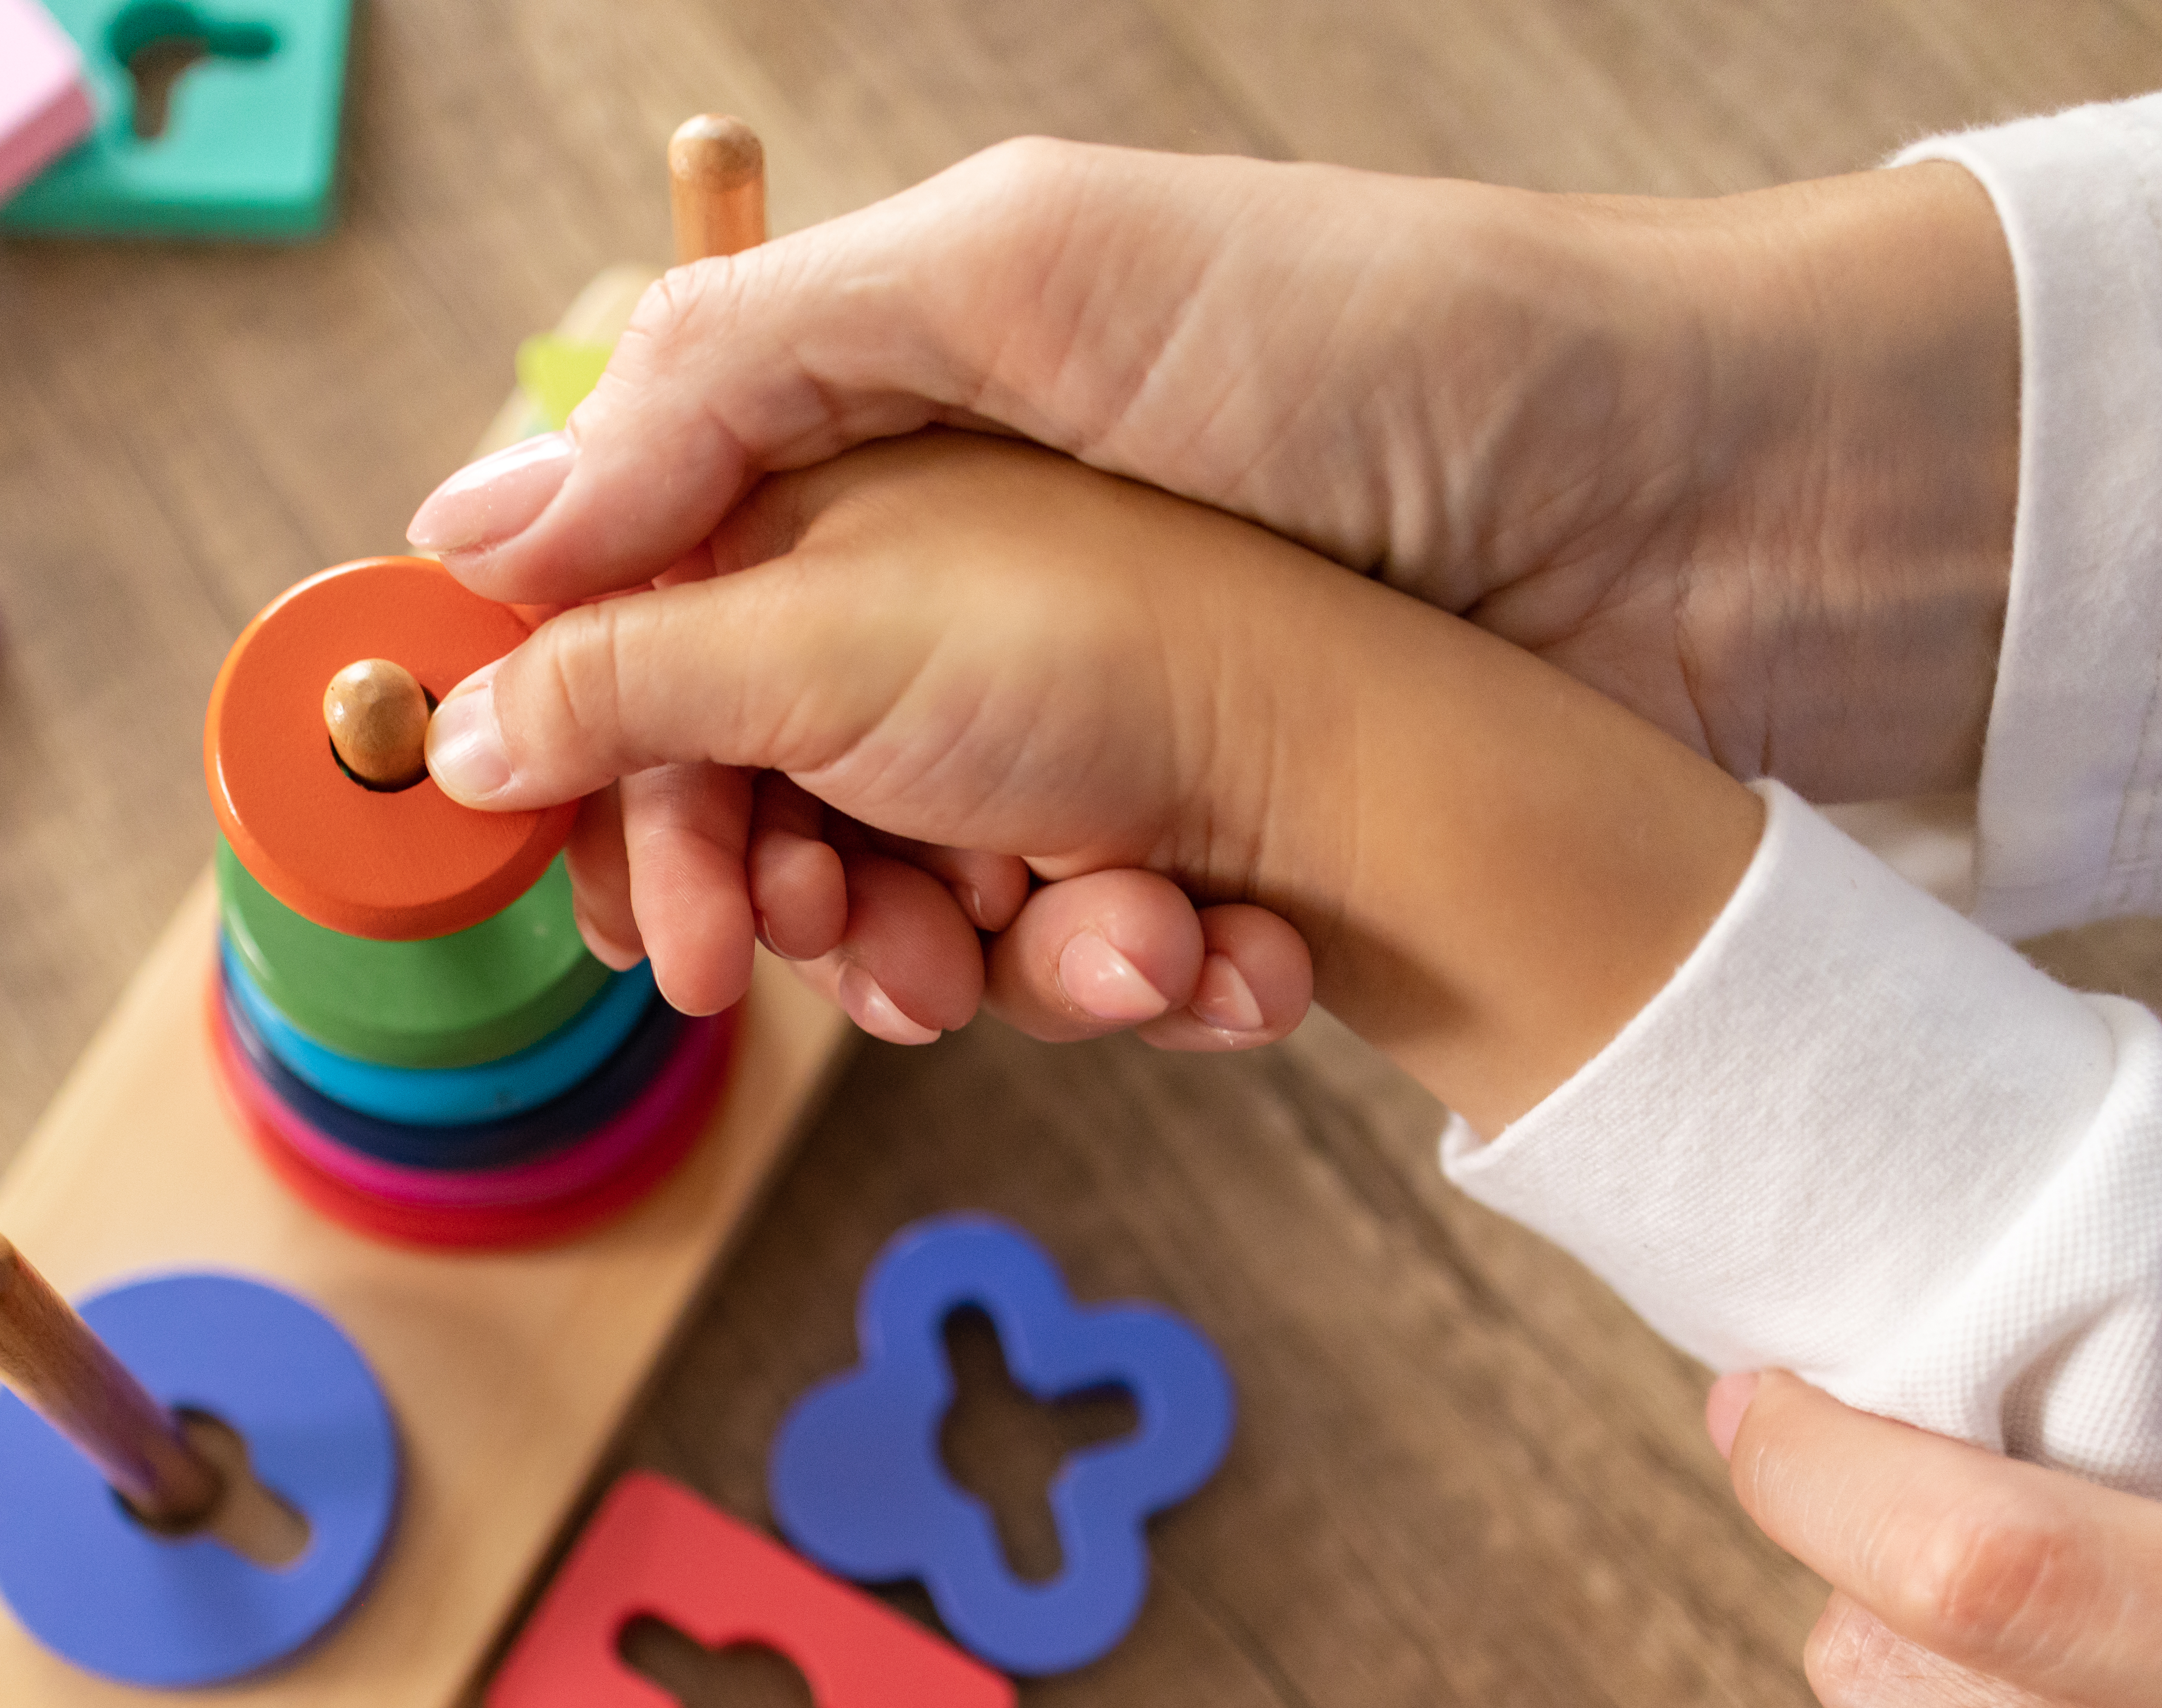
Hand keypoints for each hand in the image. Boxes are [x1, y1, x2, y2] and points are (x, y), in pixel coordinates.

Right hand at [413, 143, 2018, 806]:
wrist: (1693, 512)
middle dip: (767, 885)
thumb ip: (723, 389)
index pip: (643, 615)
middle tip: (792, 944)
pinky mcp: (1190, 837)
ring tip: (1073, 929)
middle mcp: (961, 587)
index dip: (592, 750)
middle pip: (751, 790)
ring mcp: (1077, 726)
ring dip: (952, 954)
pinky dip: (1125, 975)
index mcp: (886, 435)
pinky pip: (1077, 959)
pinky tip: (1204, 943)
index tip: (597, 866)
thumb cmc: (1367, 345)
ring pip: (906, 904)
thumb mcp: (1014, 279)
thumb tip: (469, 529)